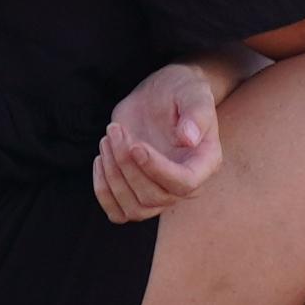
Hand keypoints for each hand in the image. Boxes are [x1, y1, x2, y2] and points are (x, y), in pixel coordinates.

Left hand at [92, 61, 226, 221]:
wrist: (162, 94)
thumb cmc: (182, 91)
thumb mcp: (193, 92)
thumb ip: (196, 113)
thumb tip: (189, 139)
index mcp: (204, 163)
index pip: (184, 184)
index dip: (157, 170)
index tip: (135, 145)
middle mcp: (184, 185)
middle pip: (153, 197)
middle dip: (127, 165)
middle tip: (115, 130)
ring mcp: (159, 192)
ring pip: (134, 209)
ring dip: (113, 178)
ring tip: (107, 140)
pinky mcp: (135, 192)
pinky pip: (118, 213)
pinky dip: (103, 192)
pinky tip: (100, 160)